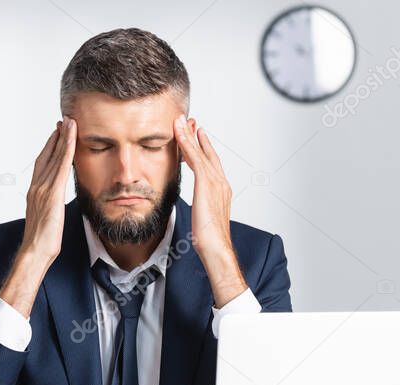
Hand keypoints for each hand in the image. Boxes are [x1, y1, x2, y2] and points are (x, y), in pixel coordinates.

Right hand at [21, 116, 76, 261]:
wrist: (35, 252)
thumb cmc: (41, 242)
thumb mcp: (46, 220)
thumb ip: (49, 207)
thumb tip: (55, 205)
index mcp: (34, 192)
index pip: (42, 164)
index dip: (49, 147)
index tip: (56, 134)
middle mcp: (36, 187)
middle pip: (47, 155)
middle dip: (56, 137)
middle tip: (64, 121)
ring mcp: (43, 189)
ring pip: (54, 157)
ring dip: (63, 138)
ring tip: (70, 123)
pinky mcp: (52, 194)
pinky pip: (61, 167)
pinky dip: (66, 150)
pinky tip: (72, 139)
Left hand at [173, 114, 247, 306]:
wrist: (215, 247)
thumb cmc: (210, 241)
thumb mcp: (203, 220)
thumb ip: (201, 210)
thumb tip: (197, 213)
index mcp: (221, 191)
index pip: (211, 165)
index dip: (203, 150)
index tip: (197, 138)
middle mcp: (221, 183)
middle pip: (208, 154)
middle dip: (198, 137)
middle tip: (191, 122)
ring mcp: (216, 182)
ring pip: (200, 152)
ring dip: (189, 135)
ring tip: (180, 121)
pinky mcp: (207, 183)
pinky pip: (194, 157)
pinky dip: (186, 143)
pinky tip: (178, 133)